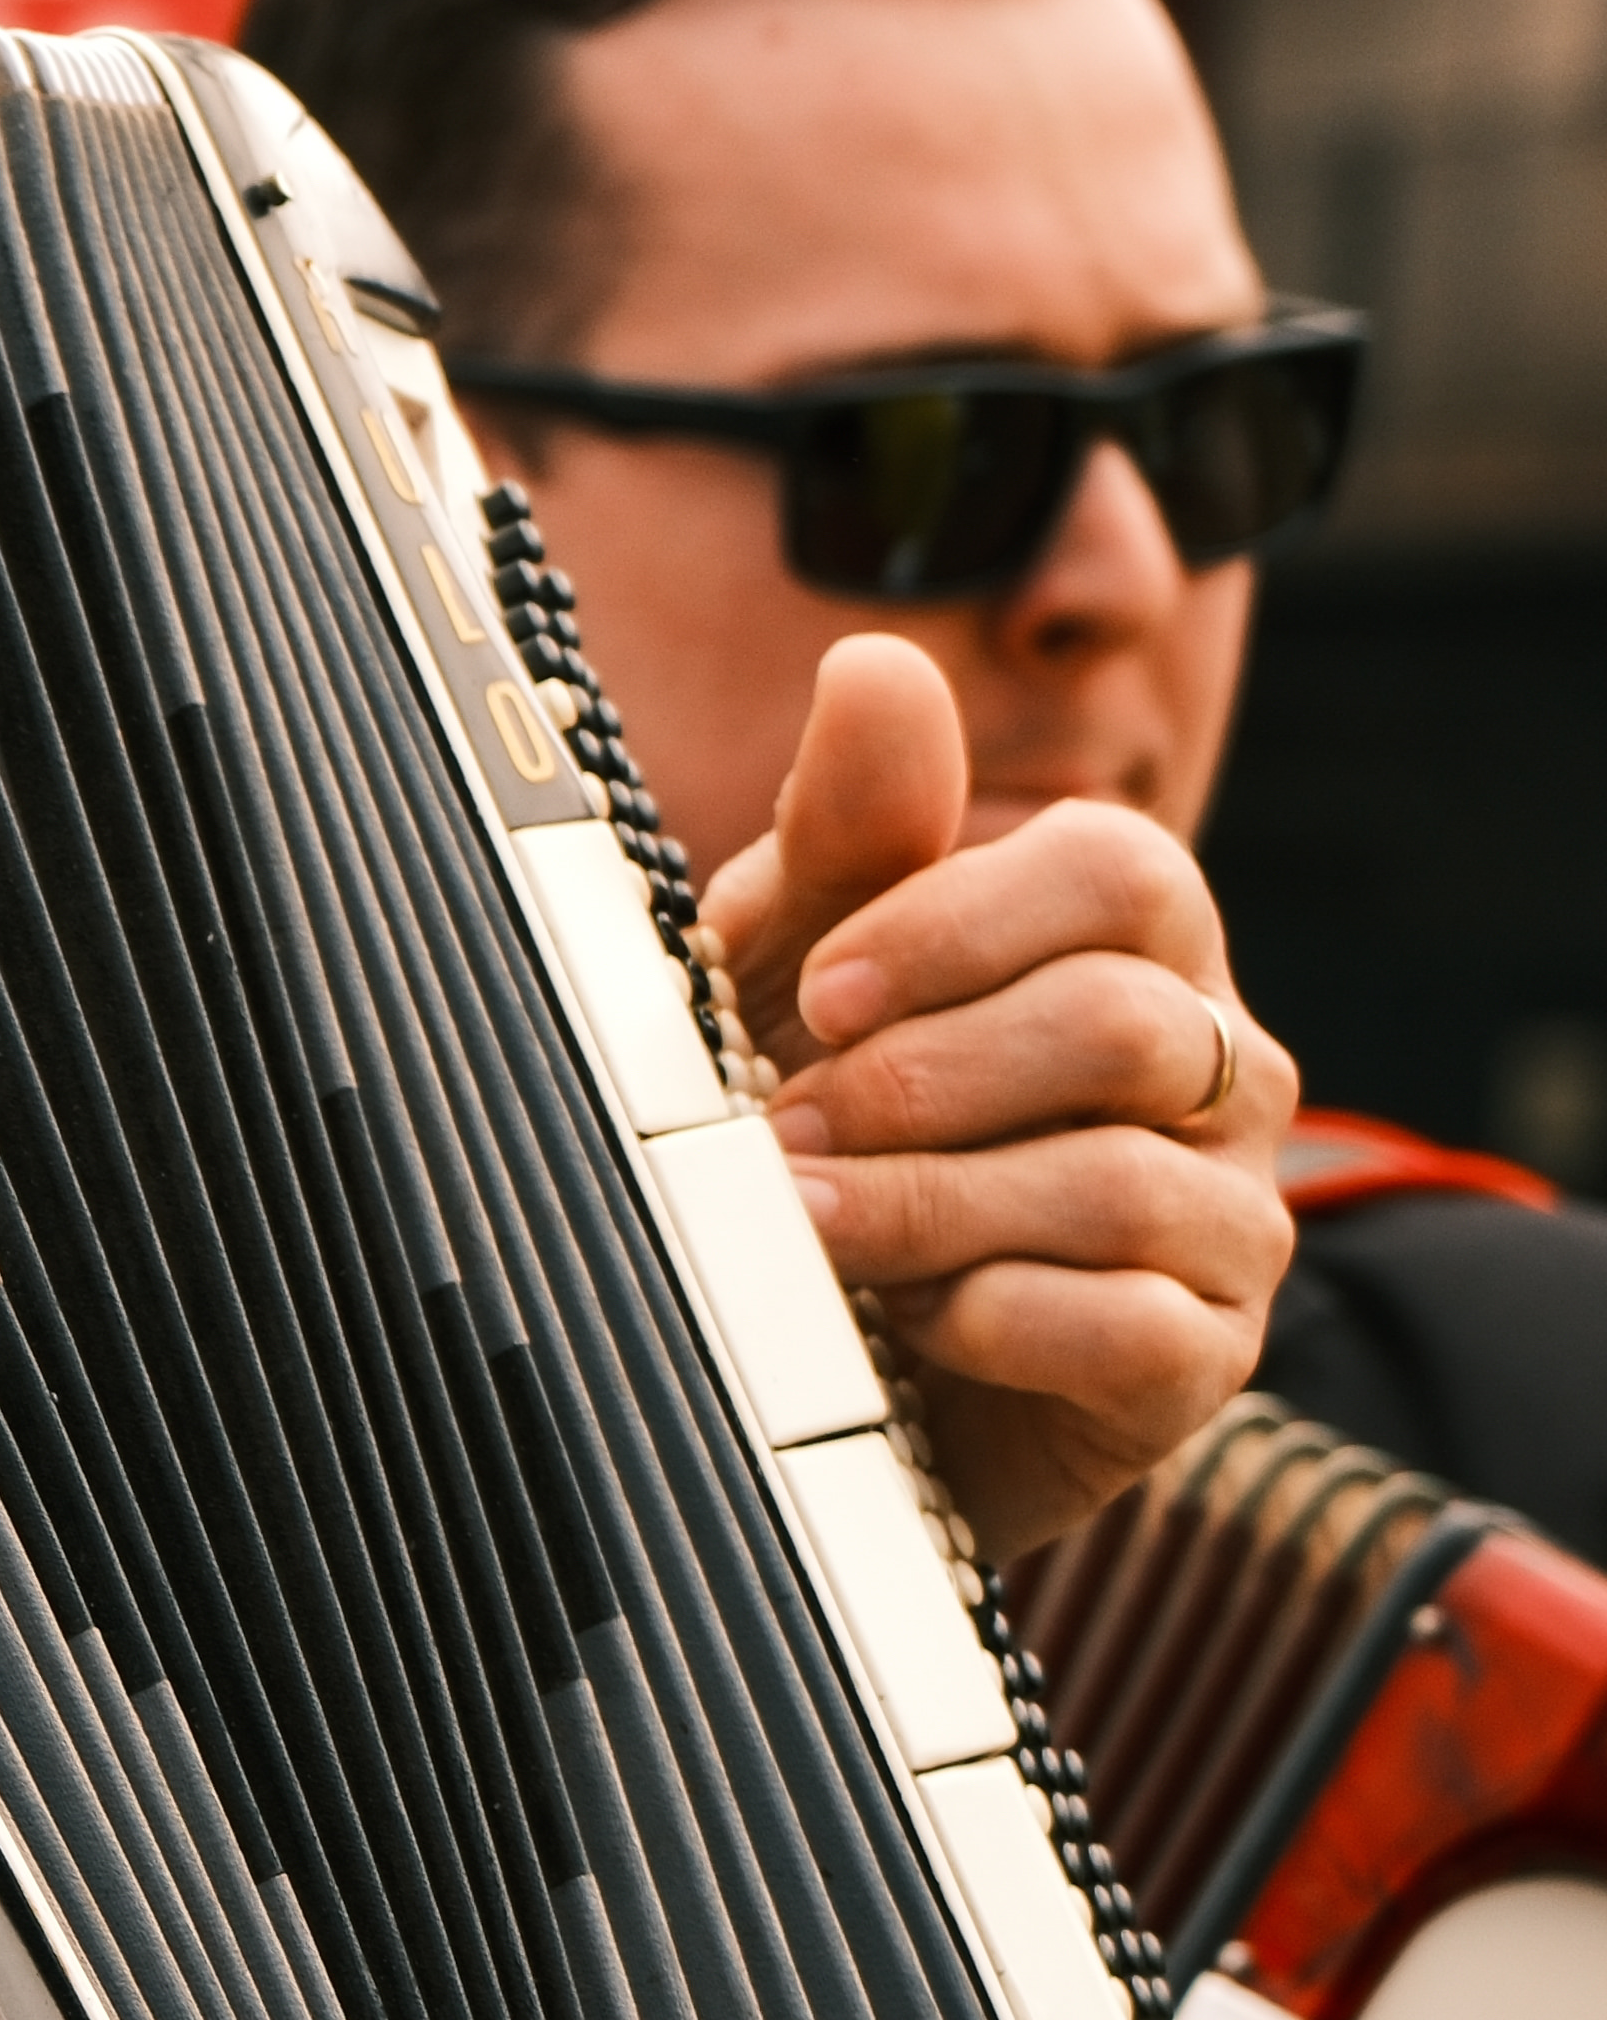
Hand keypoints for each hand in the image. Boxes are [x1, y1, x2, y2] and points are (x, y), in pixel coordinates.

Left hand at [692, 632, 1288, 1560]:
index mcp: (1136, 944)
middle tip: (788, 1120)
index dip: (959, 923)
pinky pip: (1128, 1326)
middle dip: (922, 1078)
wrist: (843, 1335)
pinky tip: (912, 1317)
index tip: (818, 990)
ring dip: (926, 1203)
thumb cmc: (840, 1117)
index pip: (1122, 870)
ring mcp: (1230, 1214)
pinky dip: (989, 1318)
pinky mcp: (1204, 1353)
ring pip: (1117, 1182)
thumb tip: (875, 666)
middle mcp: (1220, 1066)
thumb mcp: (803, 964)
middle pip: (1121, 1024)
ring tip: (806, 1218)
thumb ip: (848, 828)